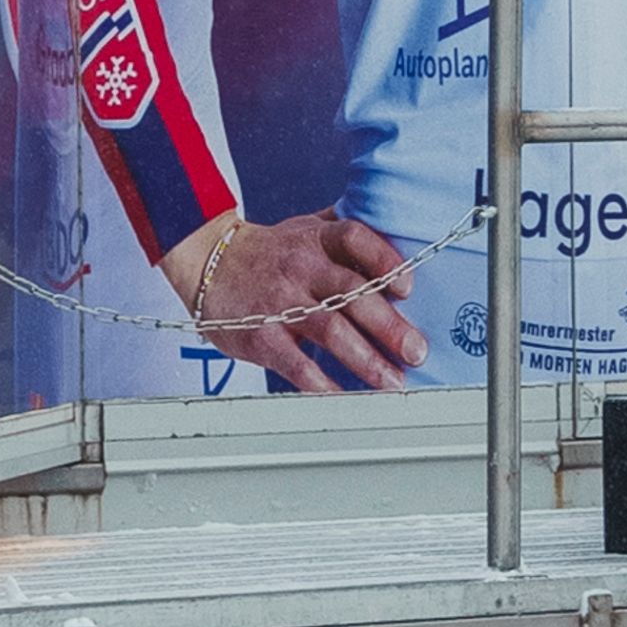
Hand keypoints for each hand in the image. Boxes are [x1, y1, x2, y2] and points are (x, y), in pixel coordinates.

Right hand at [164, 206, 425, 389]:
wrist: (209, 263)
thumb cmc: (271, 251)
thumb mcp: (306, 228)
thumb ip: (347, 230)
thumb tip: (399, 233)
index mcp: (317, 239)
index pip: (355, 238)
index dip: (384, 260)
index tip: (407, 287)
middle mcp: (301, 269)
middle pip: (352, 293)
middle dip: (389, 325)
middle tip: (416, 351)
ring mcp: (281, 303)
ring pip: (331, 331)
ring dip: (366, 360)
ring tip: (393, 381)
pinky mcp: (261, 337)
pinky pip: (296, 364)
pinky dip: (322, 384)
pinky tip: (344, 398)